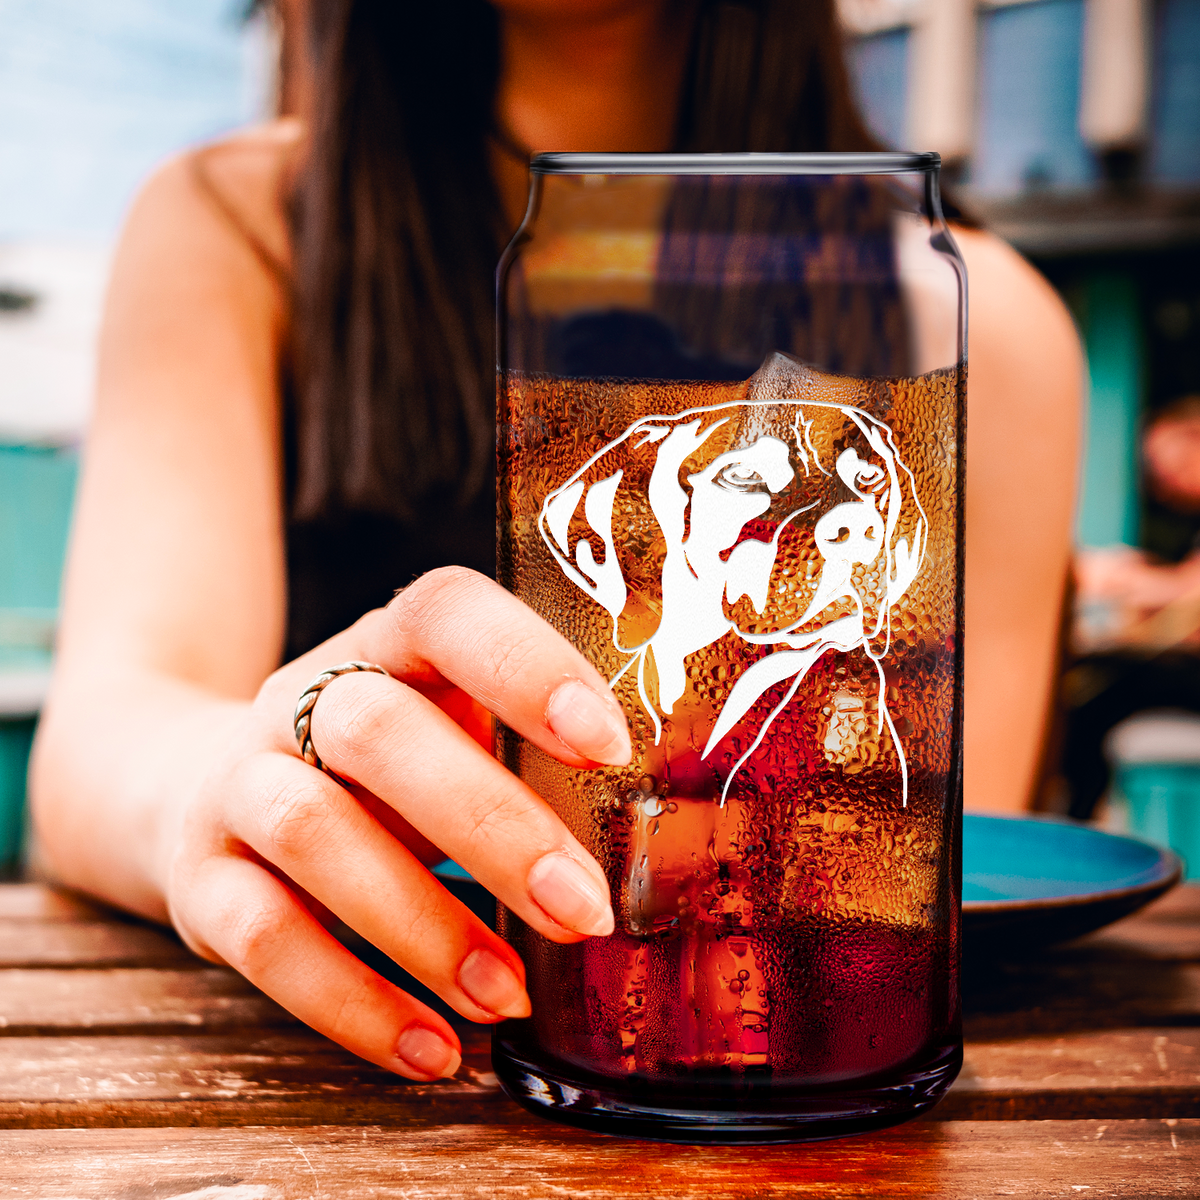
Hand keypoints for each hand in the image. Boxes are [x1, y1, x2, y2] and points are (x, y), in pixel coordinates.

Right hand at [163, 567, 631, 1079]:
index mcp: (388, 646)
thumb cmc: (378, 767)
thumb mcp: (446, 731)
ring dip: (422, 926)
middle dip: (491, 826)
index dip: (526, 666)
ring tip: (505, 995)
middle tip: (581, 912)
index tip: (609, 745)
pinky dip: (352, 1003)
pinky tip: (432, 1049)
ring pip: (314, 831)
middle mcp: (301, 699)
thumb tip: (654, 843)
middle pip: (378, 732)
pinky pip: (262, 938)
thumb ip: (527, 760)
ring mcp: (239, 782)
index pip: (447, 614)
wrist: (199, 787)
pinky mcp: (199, 878)